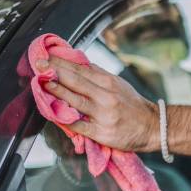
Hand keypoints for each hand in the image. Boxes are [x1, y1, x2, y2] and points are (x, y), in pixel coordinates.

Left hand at [35, 56, 158, 152]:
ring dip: (57, 92)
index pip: (81, 69)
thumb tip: (79, 63)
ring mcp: (103, 115)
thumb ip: (98, 75)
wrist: (152, 127)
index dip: (62, 63)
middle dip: (55, 72)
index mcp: (108, 83)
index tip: (46, 57)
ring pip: (76, 101)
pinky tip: (54, 114)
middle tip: (38, 65)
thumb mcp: (119, 84)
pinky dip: (66, 120)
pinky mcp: (101, 132)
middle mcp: (106, 97)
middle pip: (76, 81)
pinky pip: (79, 126)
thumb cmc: (133, 105)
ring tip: (43, 84)